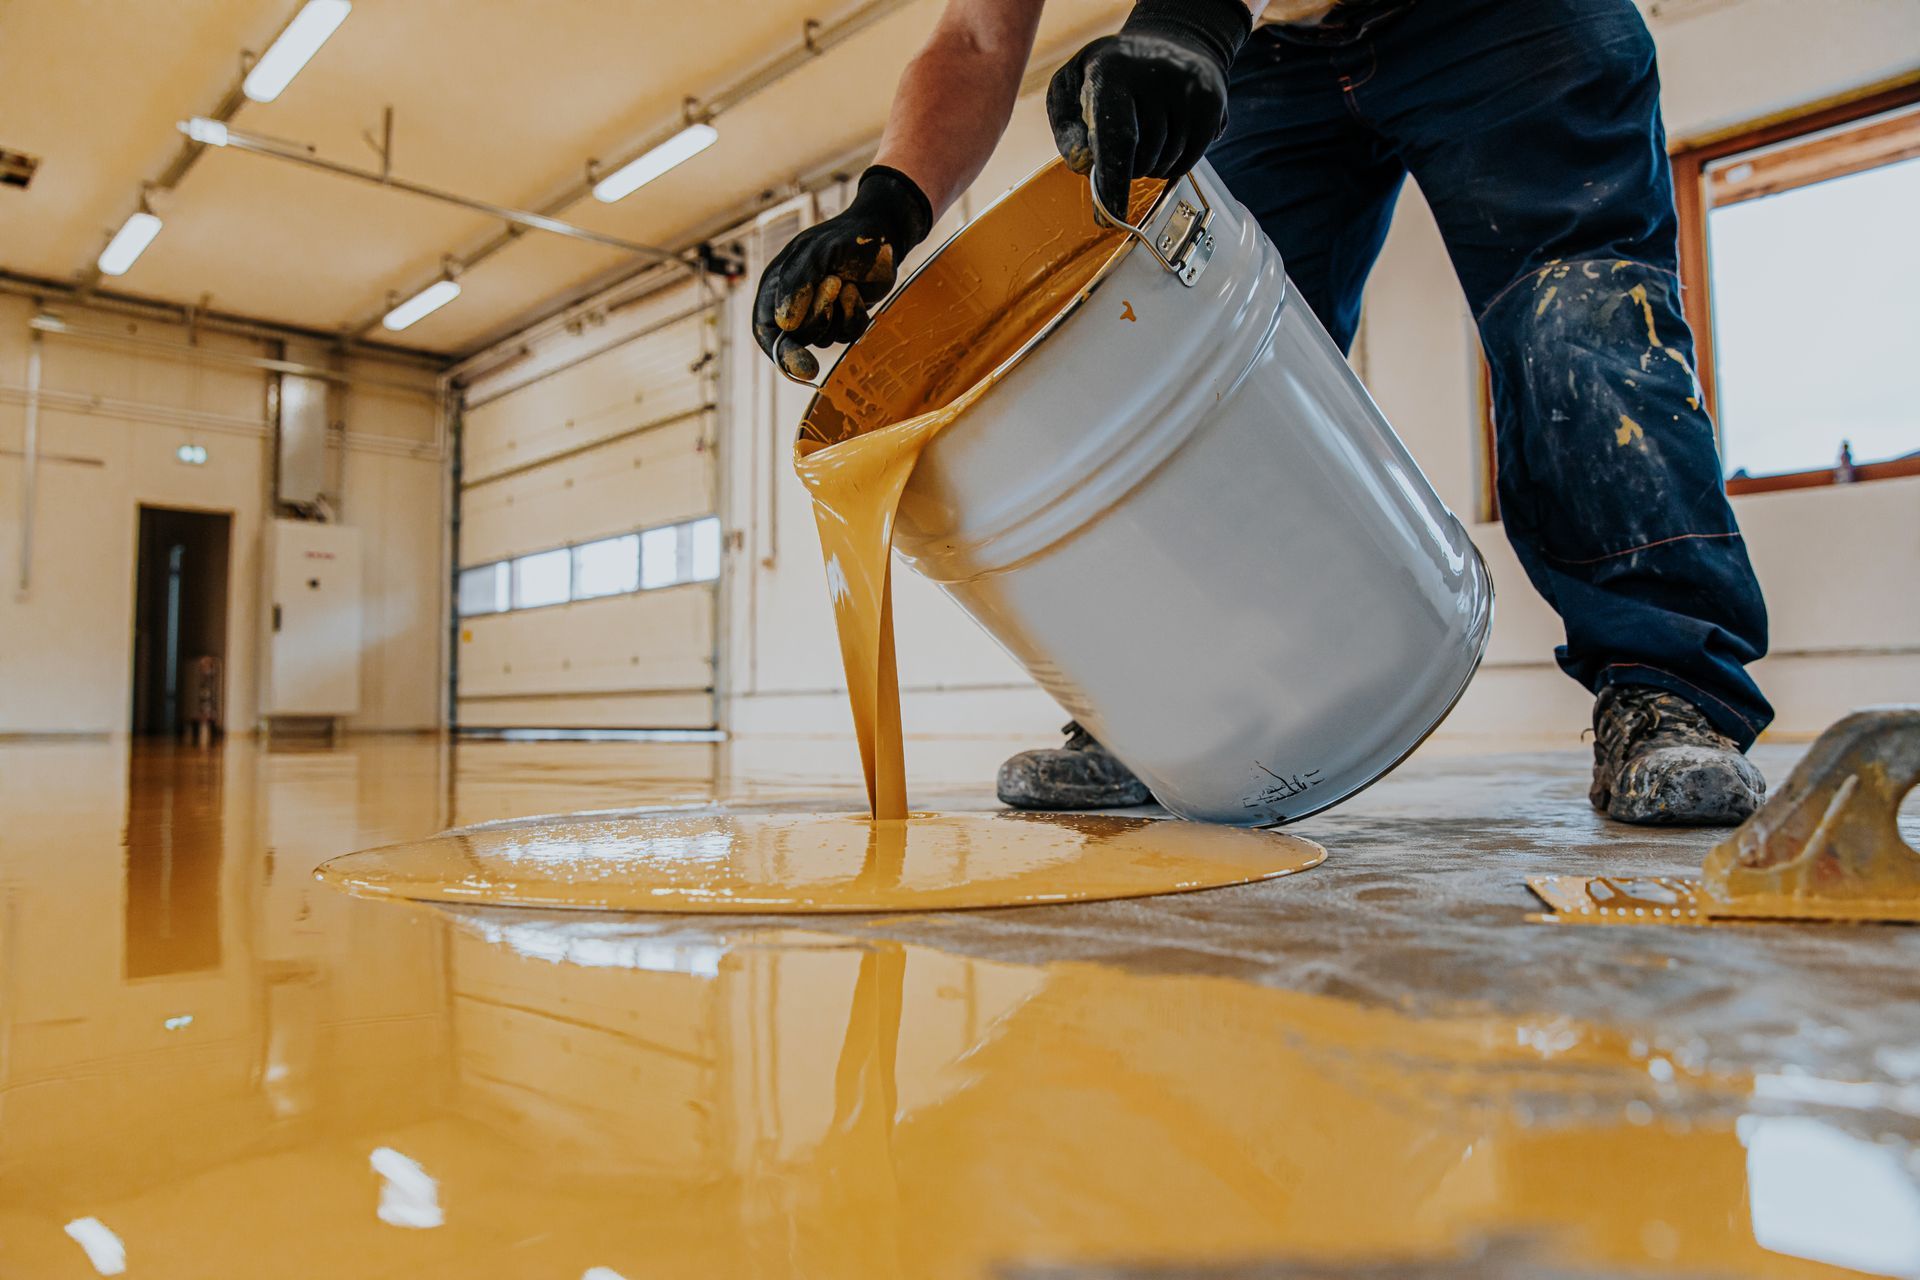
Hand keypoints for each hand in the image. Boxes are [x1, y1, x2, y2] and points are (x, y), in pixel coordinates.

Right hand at [753, 165, 932, 380]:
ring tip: (844, 281)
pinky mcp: (844, 318)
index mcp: (776, 287)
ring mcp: (820, 313)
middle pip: (797, 339)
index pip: (766, 331)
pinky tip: (856, 291)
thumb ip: (797, 283)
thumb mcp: (815, 252)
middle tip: (833, 282)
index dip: (781, 353)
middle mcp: (794, 305)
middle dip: (818, 315)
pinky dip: (854, 316)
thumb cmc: (844, 237)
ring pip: (824, 339)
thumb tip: (784, 324)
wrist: (881, 232)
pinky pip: (847, 334)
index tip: (803, 368)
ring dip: (838, 313)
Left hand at [1046, 0, 1251, 217]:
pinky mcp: (1211, 102)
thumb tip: (1085, 168)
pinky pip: (1189, 160)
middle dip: (1126, 169)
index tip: (1110, 217)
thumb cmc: (1109, 73)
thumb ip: (1067, 130)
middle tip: (1122, 146)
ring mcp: (1189, 88)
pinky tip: (1165, 138)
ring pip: (1166, 163)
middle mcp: (1155, 76)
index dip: (1113, 183)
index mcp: (1112, 71)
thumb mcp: (1071, 87)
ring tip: (1146, 132)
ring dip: (1150, 165)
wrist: (1170, 38)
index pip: (1116, 139)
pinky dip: (1173, 163)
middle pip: (1141, 159)